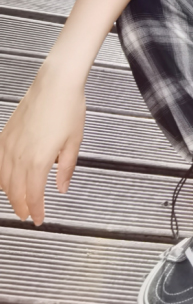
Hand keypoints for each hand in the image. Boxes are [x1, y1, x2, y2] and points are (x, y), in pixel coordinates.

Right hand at [0, 60, 85, 225]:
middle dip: (21, 206)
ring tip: (17, 201)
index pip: (34, 195)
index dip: (36, 211)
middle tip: (27, 214)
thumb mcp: (74, 142)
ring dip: (9, 193)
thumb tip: (61, 187)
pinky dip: (0, 175)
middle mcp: (20, 155)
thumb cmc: (68, 108)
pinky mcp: (5, 134)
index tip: (39, 219)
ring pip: (3, 179)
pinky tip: (4, 178)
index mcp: (39, 160)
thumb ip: (65, 168)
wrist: (55, 83)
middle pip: (15, 191)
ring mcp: (9, 145)